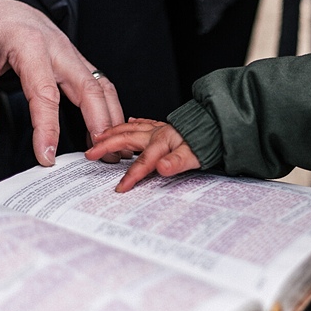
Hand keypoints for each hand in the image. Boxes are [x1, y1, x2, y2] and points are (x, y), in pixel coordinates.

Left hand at [0, 0, 124, 165]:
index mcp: (29, 45)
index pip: (44, 94)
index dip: (47, 129)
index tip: (46, 157)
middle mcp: (58, 48)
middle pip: (90, 90)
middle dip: (99, 125)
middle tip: (102, 158)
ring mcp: (72, 53)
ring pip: (103, 87)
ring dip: (112, 118)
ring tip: (114, 149)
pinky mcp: (76, 59)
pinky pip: (101, 84)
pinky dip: (109, 107)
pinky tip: (108, 129)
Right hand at [85, 118, 199, 191]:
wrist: (220, 125)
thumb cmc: (208, 141)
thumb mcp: (196, 156)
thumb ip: (177, 162)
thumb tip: (162, 168)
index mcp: (163, 141)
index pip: (143, 162)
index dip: (131, 176)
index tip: (120, 188)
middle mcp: (158, 133)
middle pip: (127, 139)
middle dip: (107, 146)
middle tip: (91, 153)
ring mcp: (160, 128)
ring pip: (131, 128)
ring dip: (114, 132)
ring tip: (99, 136)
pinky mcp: (165, 126)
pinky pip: (144, 123)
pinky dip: (133, 123)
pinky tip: (129, 122)